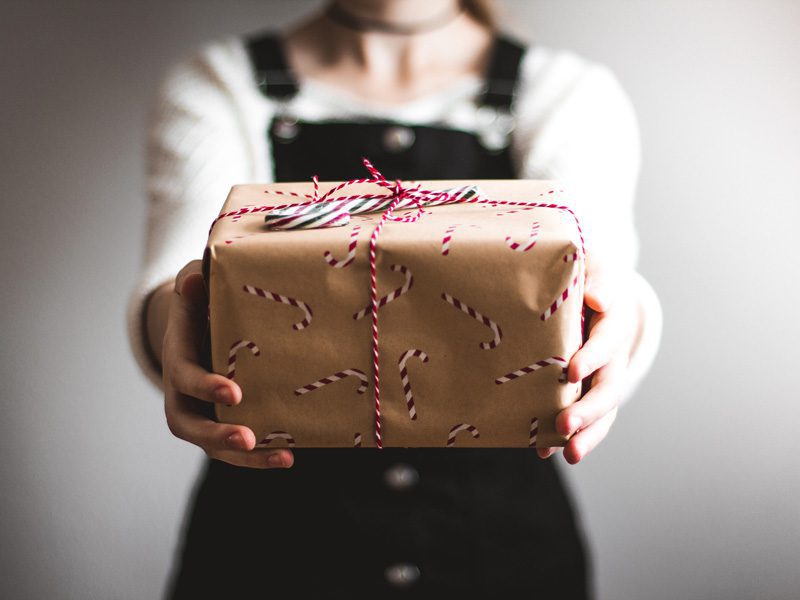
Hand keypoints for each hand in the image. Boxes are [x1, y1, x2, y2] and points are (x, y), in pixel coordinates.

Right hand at [162, 260, 293, 468]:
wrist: (198, 322)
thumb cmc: (201, 301)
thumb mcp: (195, 285)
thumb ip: (194, 283)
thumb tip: (194, 280)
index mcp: (178, 357)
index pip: (184, 377)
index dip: (206, 386)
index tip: (234, 392)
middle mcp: (182, 393)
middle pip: (189, 425)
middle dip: (217, 434)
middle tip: (247, 438)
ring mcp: (201, 411)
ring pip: (212, 445)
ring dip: (245, 457)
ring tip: (282, 458)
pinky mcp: (221, 421)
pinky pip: (235, 447)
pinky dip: (259, 456)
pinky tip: (289, 456)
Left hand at [537, 261, 638, 463]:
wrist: (593, 293)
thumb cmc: (587, 276)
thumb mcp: (593, 268)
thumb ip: (596, 280)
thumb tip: (597, 299)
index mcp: (613, 322)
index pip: (607, 341)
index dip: (592, 356)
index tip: (571, 371)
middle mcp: (613, 356)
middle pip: (608, 387)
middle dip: (588, 409)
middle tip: (564, 425)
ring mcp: (602, 377)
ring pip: (602, 411)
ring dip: (587, 434)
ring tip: (569, 455)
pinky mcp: (587, 390)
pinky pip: (584, 419)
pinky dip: (568, 436)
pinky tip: (544, 451)